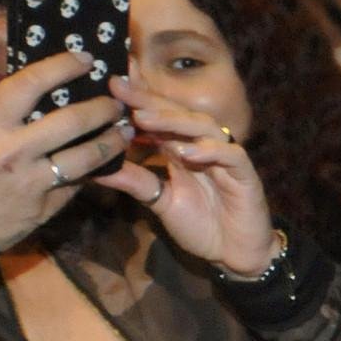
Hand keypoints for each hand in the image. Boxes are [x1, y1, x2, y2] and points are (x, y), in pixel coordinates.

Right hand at [0, 53, 126, 249]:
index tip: (84, 58)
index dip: (61, 66)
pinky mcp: (45, 207)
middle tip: (116, 100)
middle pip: (71, 120)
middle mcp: (13, 150)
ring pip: (87, 156)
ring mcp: (32, 181)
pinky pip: (77, 183)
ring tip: (124, 130)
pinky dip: (92, 170)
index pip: (28, 84)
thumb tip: (32, 96)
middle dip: (102, 107)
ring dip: (111, 141)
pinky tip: (105, 161)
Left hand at [101, 74, 277, 273]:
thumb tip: (94, 168)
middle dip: (150, 102)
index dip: (138, 102)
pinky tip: (187, 153)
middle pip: (179, 115)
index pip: (160, 119)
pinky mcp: (246, 175)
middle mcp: (203, 148)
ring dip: (175, 122)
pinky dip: (211, 150)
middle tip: (121, 91)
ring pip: (204, 128)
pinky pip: (231, 155)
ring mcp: (225, 159)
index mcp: (181, 150)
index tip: (110, 87)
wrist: (235, 253)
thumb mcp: (159, 201)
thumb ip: (134, 181)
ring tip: (145, 119)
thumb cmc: (201, 226)